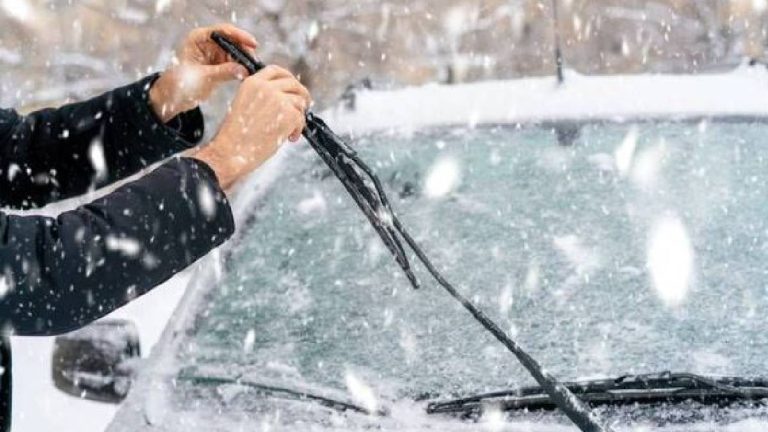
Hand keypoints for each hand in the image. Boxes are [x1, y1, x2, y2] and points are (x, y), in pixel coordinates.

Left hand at [149, 23, 257, 122]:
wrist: (173, 98)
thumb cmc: (180, 84)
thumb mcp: (203, 78)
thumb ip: (224, 72)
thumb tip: (244, 70)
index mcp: (198, 39)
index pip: (222, 31)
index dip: (239, 36)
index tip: (252, 44)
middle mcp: (207, 43)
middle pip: (232, 41)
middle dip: (244, 50)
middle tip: (254, 62)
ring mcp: (213, 54)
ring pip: (235, 53)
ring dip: (244, 60)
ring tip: (252, 70)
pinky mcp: (218, 65)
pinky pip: (234, 64)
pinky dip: (241, 68)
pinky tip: (247, 75)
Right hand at [192, 65, 311, 188]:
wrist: (231, 151)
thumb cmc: (236, 136)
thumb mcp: (245, 105)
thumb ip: (262, 96)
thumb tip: (286, 97)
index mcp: (251, 83)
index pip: (275, 70)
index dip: (288, 78)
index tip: (294, 88)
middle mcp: (265, 87)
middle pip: (293, 84)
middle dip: (301, 95)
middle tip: (303, 108)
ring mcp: (278, 99)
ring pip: (300, 102)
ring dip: (299, 117)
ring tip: (289, 131)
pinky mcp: (288, 114)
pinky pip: (301, 119)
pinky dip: (298, 130)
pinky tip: (289, 138)